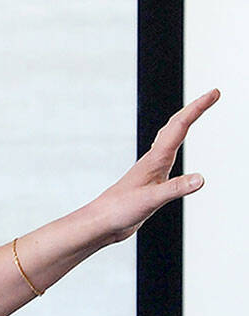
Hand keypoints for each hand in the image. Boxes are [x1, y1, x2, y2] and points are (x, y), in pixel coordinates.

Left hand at [93, 88, 219, 243]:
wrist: (101, 223)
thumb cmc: (118, 210)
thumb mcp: (151, 200)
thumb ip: (175, 188)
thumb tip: (201, 179)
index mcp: (155, 159)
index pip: (180, 126)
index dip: (198, 108)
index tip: (214, 93)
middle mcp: (153, 160)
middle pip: (175, 126)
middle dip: (195, 109)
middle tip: (212, 95)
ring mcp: (151, 170)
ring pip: (169, 139)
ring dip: (183, 122)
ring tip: (195, 112)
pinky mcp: (150, 182)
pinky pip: (166, 155)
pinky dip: (174, 145)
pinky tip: (172, 151)